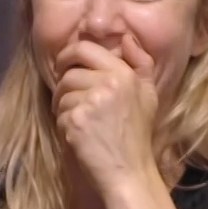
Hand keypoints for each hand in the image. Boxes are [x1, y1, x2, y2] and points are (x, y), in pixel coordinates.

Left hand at [52, 35, 158, 191]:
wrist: (129, 171)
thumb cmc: (137, 134)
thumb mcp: (148, 95)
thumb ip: (141, 63)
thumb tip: (127, 38)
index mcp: (124, 74)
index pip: (86, 48)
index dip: (69, 54)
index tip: (65, 66)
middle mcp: (108, 83)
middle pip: (69, 73)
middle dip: (64, 84)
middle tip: (67, 96)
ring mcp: (91, 102)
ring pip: (62, 93)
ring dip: (63, 106)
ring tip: (78, 120)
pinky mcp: (76, 121)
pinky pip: (59, 113)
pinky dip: (63, 124)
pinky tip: (77, 134)